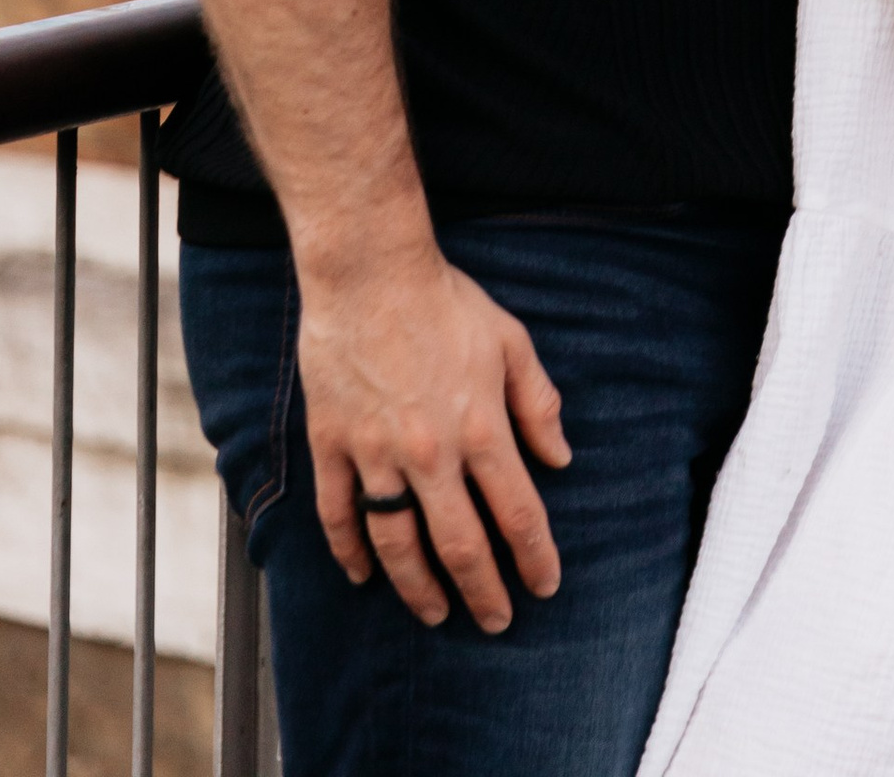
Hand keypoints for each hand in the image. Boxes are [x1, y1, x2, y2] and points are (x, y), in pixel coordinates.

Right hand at [297, 244, 567, 630]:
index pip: (517, 513)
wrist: (370, 272)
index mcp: (480, 428)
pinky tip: (363, 575)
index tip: (545, 586)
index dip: (535, 557)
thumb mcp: (510, 341)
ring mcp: (376, 454)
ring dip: (419, 588)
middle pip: (460, 545)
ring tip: (435, 614)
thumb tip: (561, 458)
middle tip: (496, 622)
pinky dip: (349, 552)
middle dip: (483, 592)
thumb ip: (538, 403)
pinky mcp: (332, 446)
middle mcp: (431, 454)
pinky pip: (338, 515)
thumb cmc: (445, 302)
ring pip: (398, 543)